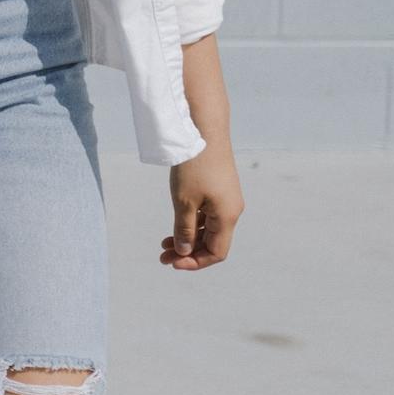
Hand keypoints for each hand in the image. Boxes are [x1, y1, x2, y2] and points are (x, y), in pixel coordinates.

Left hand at [162, 144, 243, 269]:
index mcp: (228, 216)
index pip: (216, 252)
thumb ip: (185, 228)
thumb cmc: (194, 166)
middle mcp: (231, 210)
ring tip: (164, 244)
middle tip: (162, 256)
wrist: (204, 132)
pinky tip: (176, 226)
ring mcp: (226, 200)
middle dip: (188, 252)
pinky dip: (192, 223)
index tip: (172, 262)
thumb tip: (185, 251)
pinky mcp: (219, 190)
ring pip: (209, 229)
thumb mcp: (184, 201)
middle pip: (213, 242)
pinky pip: (208, 215)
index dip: (195, 262)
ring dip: (188, 238)